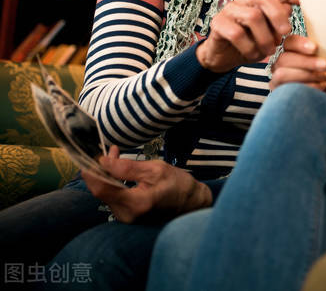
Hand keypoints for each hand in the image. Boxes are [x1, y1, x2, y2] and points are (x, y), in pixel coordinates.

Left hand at [81, 147, 211, 223]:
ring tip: (115, 156)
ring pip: (106, 194)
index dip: (92, 172)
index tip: (88, 157)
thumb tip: (104, 161)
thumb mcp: (156, 170)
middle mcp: (127, 215)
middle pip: (102, 191)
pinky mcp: (127, 217)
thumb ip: (128, 167)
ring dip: (107, 175)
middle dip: (101, 170)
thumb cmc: (179, 185)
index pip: (102, 188)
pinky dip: (113, 183)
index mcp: (136, 203)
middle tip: (110, 151)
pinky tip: (119, 172)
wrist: (192, 204)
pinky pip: (113, 198)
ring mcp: (126, 218)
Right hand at [196, 0, 297, 72]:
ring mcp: (230, 9)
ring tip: (269, 51)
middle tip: (286, 33)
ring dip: (264, 38)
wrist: (225, 57)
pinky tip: (252, 54)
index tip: (305, 1)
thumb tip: (291, 10)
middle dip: (278, 15)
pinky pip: (237, 33)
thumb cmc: (253, 42)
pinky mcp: (217, 23)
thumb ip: (282, 22)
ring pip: (253, 16)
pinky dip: (249, 47)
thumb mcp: (272, 34)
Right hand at [270, 34, 325, 114]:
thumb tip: (325, 43)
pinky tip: (321, 86)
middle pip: (284, 58)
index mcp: (292, 51)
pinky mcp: (279, 94)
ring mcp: (277, 79)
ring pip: (282, 74)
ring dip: (305, 75)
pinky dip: (307, 86)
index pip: (289, 42)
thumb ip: (324, 53)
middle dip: (306, 62)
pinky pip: (286, 89)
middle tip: (324, 65)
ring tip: (324, 77)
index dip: (300, 44)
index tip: (315, 48)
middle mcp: (280, 64)